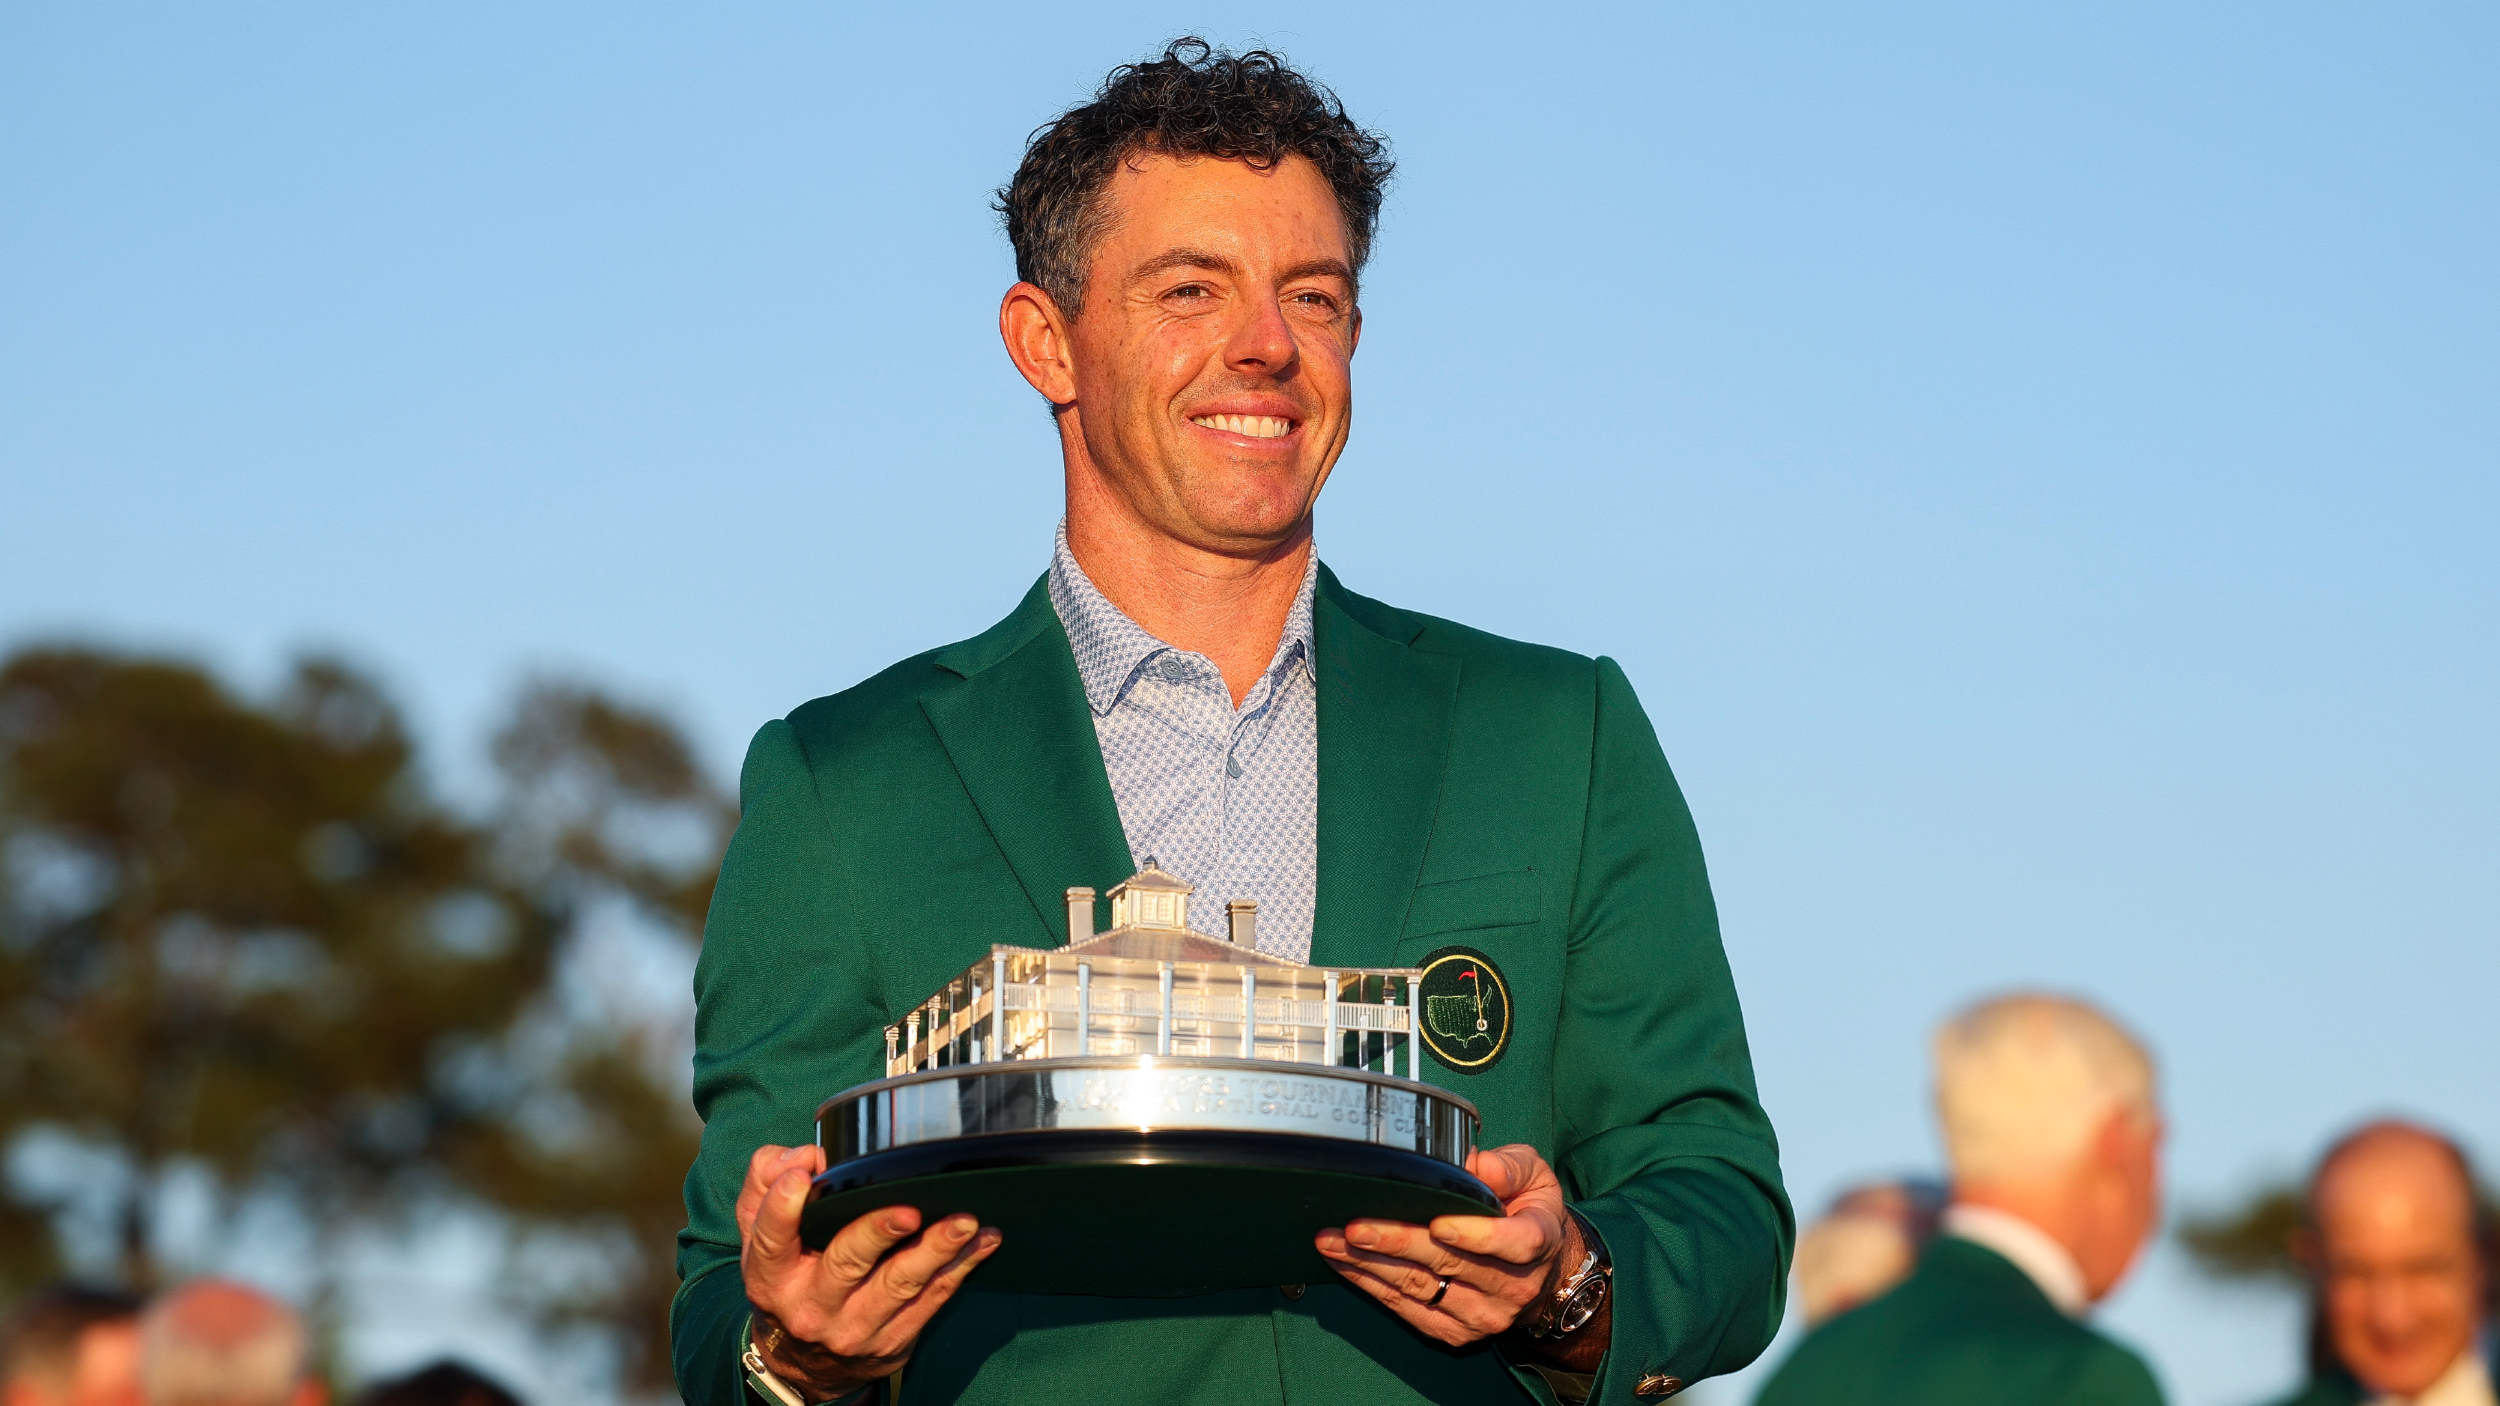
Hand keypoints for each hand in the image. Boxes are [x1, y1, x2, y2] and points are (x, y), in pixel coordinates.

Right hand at [737, 1143, 1002, 1397]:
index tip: (803, 1177)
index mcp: (771, 1275)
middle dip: (878, 1232)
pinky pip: (932, 1300)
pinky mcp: (893, 1339)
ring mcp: (854, 1326)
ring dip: (936, 1250)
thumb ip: (767, 1182)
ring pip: (900, 1285)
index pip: (770, 1239)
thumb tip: (805, 1156)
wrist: (805, 1362)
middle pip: (845, 1263)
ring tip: (964, 1222)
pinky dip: (960, 1268)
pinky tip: (982, 1240)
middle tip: (908, 1211)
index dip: (783, 1208)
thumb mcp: (759, 1232)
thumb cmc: (789, 1274)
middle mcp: (811, 1305)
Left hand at [1315, 1144, 1588, 1354]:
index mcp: (1537, 1241)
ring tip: (1332, 1241)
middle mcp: (1513, 1286)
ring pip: (1420, 1288)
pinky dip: (1371, 1285)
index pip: (1512, 1243)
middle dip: (1397, 1243)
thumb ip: (1506, 1167)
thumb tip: (1469, 1163)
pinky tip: (1344, 1264)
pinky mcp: (1454, 1332)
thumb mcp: (1532, 1176)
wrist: (1542, 1272)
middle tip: (1356, 1227)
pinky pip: (1406, 1309)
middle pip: (1449, 1264)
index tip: (1438, 1224)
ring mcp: (1482, 1315)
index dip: (1474, 1236)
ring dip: (1370, 1265)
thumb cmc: (1528, 1211)